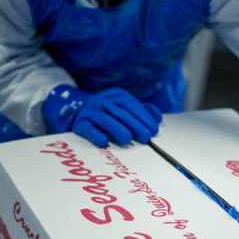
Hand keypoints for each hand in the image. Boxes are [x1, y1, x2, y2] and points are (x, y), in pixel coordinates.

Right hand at [42, 85, 161, 146]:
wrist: (80, 113)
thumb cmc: (110, 113)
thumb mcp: (125, 107)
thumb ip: (142, 111)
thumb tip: (157, 117)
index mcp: (116, 95)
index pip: (131, 104)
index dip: (143, 117)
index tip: (153, 130)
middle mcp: (103, 101)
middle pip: (120, 112)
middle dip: (135, 125)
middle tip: (146, 138)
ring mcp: (90, 112)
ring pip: (104, 119)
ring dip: (117, 129)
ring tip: (128, 139)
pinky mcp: (80, 123)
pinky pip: (88, 128)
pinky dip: (96, 135)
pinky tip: (104, 142)